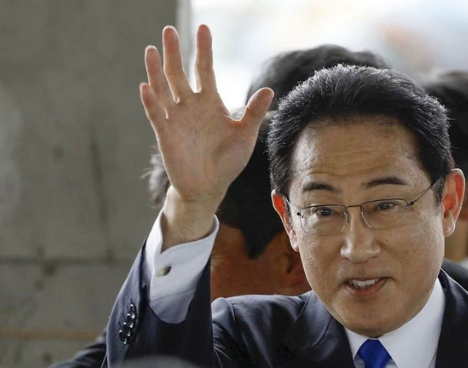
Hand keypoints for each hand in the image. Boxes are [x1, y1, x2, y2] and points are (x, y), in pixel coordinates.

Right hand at [139, 25, 272, 246]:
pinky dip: (151, 101)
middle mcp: (190, 106)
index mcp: (210, 103)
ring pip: (163, 88)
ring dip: (157, 70)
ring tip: (152, 49)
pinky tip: (146, 87)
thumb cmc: (227, 161)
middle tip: (169, 29)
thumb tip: (268, 89)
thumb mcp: (245, 136)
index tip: (203, 28)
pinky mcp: (166, 134)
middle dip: (174, 52)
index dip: (204, 50)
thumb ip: (254, 113)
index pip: (205, 69)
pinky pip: (157, 114)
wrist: (210, 187)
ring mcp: (176, 118)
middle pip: (179, 73)